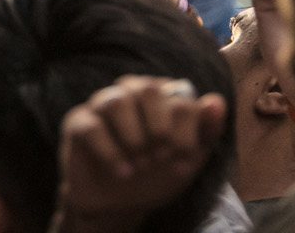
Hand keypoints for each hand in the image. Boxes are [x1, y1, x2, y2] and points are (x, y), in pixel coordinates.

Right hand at [54, 76, 226, 232]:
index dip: (185, 131)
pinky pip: (92, 126)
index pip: (180, 95)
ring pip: (117, 101)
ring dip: (134, 139)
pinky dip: (111, 153)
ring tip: (140, 165)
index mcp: (161, 95)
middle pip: (147, 89)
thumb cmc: (157, 174)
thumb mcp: (188, 159)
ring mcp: (101, 104)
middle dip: (158, 128)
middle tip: (159, 157)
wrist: (120, 203)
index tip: (182, 160)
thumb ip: (206, 131)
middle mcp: (131, 92)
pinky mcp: (78, 122)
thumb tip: (216, 101)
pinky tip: (124, 173)